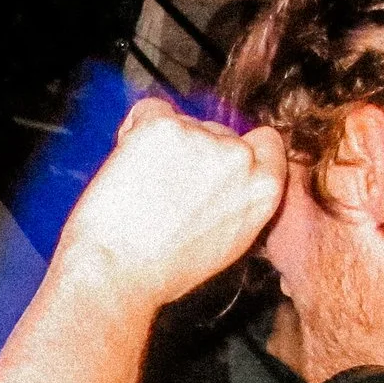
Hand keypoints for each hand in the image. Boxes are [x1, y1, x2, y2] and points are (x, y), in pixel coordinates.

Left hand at [53, 100, 284, 302]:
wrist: (116, 272)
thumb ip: (239, 203)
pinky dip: (135, 129)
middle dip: (196, 150)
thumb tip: (228, 181)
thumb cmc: (162, 270)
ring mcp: (201, 138)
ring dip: (165, 142)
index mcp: (263, 191)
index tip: (216, 161)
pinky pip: (149, 111)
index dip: (239, 148)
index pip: (266, 143)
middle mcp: (239, 160)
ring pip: (185, 121)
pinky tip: (129, 164)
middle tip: (167, 186)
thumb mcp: (228, 243)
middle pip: (221, 132)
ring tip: (143, 186)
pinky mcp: (162, 127)